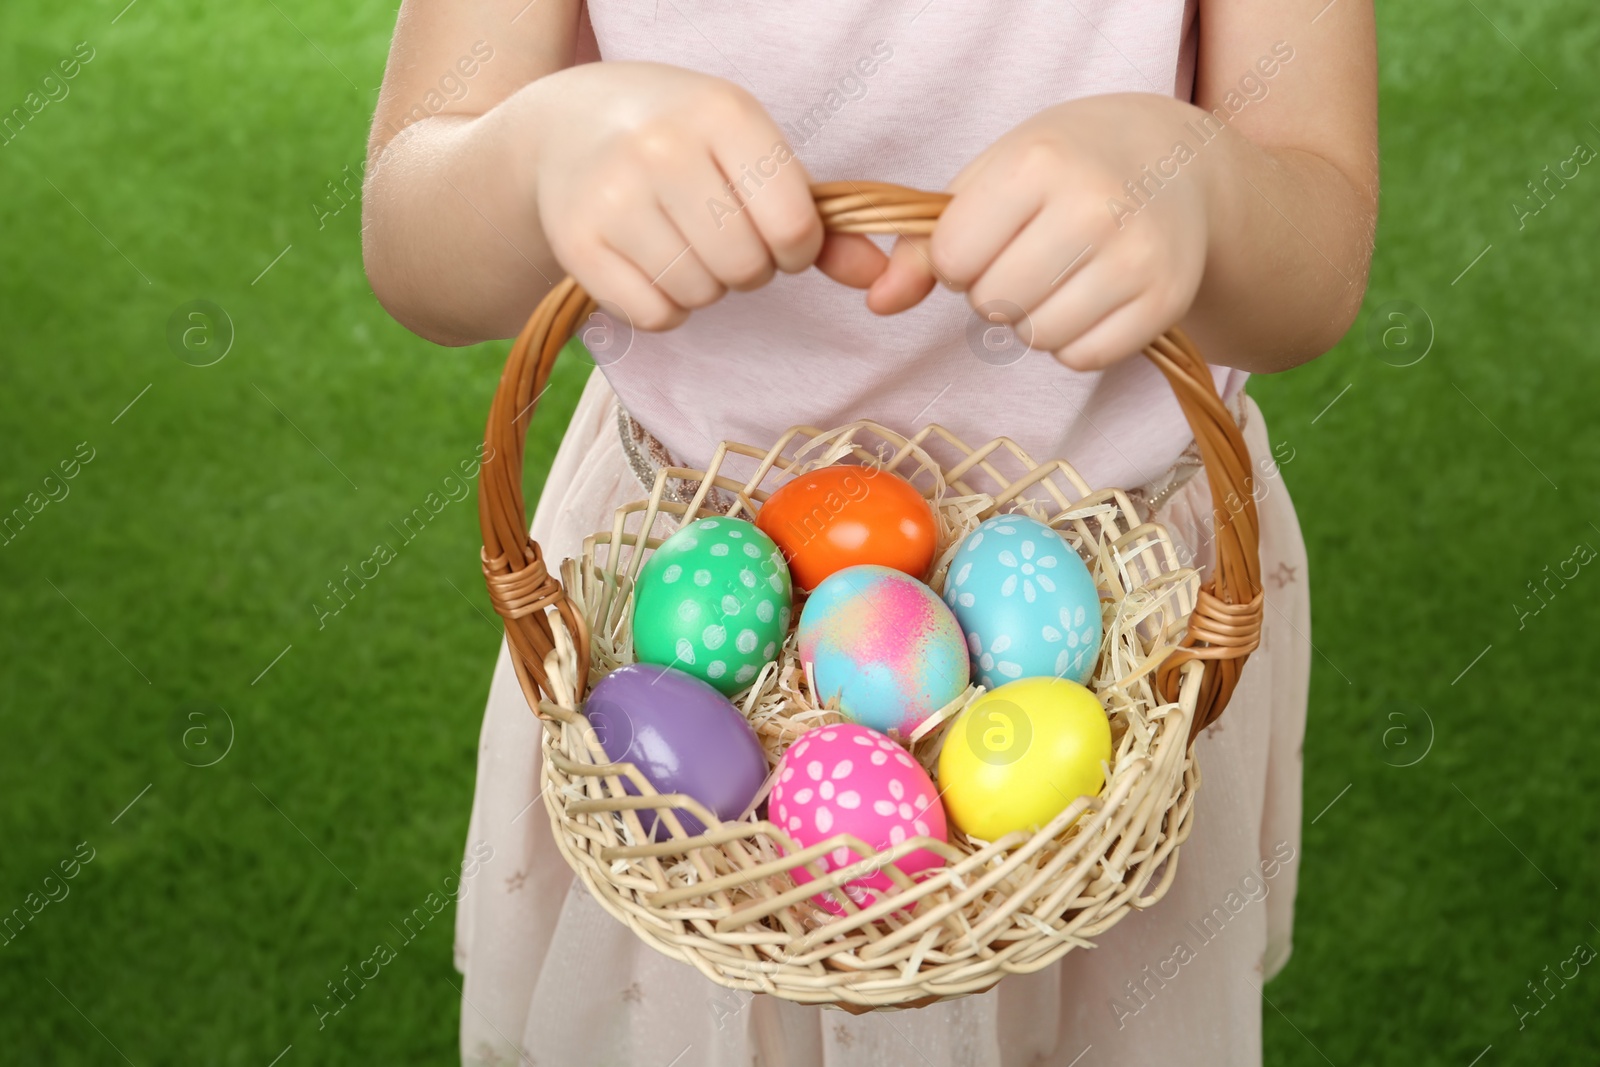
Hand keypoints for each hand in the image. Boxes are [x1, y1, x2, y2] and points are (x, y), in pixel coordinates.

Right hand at [530, 62, 841, 330]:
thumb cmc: (682, 142)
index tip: (779, 238)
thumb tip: (874, 275)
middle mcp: (662, 149)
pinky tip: (652, 267)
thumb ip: (815, 217)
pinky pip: (654, 316)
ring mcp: (612, 195)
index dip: (796, 250)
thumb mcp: (751, 152)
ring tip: (685, 247)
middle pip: (745, 267)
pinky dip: (665, 308)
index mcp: (722, 114)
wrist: (569, 125)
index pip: (793, 225)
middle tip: (723, 241)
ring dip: (705, 288)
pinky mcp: (576, 242)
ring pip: (699, 295)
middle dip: (748, 269)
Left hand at [863, 94, 1214, 369]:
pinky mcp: (1167, 300)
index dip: (958, 257)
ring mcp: (1137, 257)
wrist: (1176, 163)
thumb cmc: (1067, 167)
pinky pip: (1084, 358)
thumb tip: (878, 304)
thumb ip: (925, 242)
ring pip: (1037, 338)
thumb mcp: (991, 178)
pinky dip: (1075, 341)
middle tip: (1027, 257)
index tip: (988, 234)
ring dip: (1033, 319)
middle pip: (994, 304)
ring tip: (1059, 276)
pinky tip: (1090, 299)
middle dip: (994, 291)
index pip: (954, 257)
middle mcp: (1095, 207)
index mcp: (1039, 162)